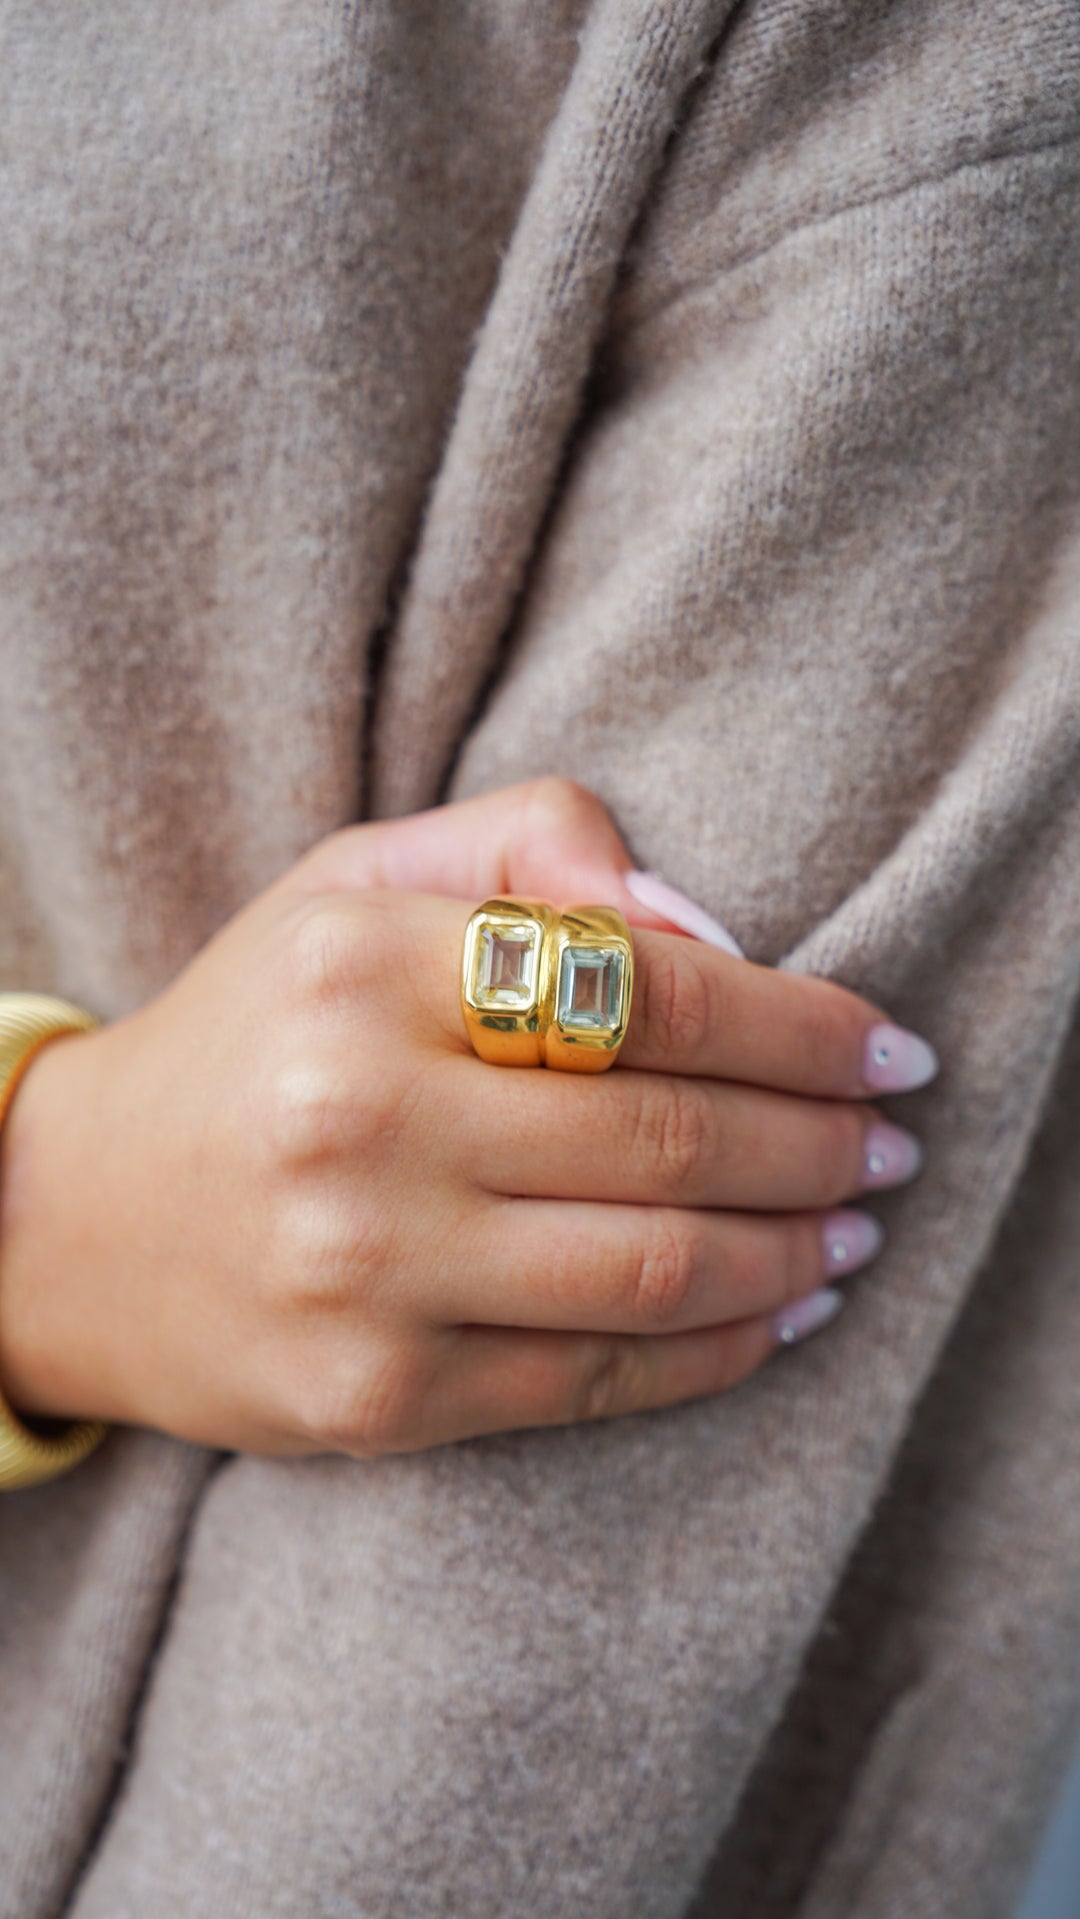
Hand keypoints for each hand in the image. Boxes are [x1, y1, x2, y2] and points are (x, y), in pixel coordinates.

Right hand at [0, 779, 934, 1455]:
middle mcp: (362, 1118)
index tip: (887, 1045)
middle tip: (895, 1143)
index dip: (804, 1025)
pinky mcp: (376, 1397)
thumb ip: (529, 847)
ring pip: (658, 1269)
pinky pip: (600, 1381)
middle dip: (824, 1143)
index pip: (652, 992)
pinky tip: (782, 1315)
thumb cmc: (250, 1033)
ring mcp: (368, 1273)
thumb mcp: (351, 882)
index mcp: (365, 968)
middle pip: (674, 1137)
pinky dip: (723, 1350)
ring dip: (798, 1252)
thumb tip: (707, 929)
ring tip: (859, 1228)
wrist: (65, 1219)